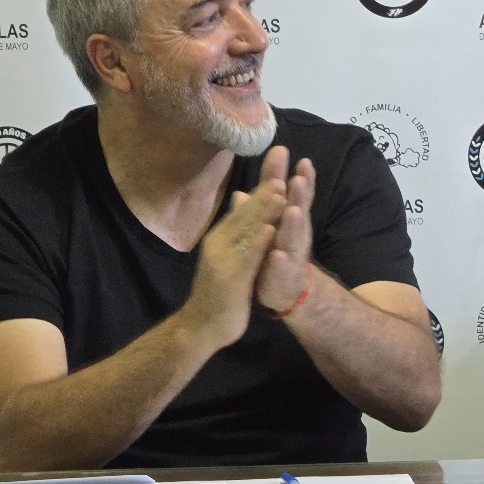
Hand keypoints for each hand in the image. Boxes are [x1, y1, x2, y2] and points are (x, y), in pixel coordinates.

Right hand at [182, 172, 286, 348]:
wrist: (202, 327)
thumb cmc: (220, 291)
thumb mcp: (229, 254)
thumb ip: (238, 227)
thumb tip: (241, 196)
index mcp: (222, 235)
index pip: (245, 204)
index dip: (263, 181)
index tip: (278, 157)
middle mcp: (220, 242)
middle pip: (246, 209)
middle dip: (265, 185)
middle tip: (281, 160)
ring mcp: (223, 259)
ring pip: (247, 229)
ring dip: (263, 208)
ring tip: (280, 186)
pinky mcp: (230, 278)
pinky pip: (247, 257)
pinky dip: (258, 242)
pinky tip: (270, 229)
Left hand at [253, 145, 316, 313]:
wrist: (286, 289)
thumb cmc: (278, 248)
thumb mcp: (273, 221)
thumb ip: (270, 198)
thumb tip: (263, 177)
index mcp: (292, 220)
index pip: (298, 196)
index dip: (303, 179)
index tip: (303, 160)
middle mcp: (296, 235)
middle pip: (299, 212)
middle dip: (299, 196)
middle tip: (298, 179)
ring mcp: (293, 256)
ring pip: (294, 239)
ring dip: (292, 225)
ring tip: (291, 210)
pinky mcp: (286, 277)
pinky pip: (284, 269)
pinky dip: (281, 262)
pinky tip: (279, 255)